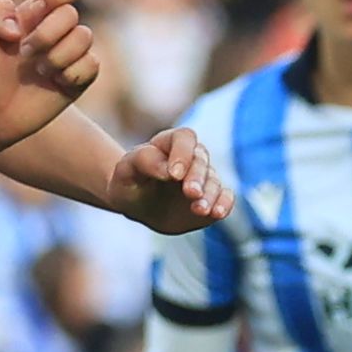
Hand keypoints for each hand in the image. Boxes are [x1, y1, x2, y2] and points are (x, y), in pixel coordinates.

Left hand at [0, 0, 103, 151]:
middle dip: (46, 33)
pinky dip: (72, 72)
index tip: (41, 7)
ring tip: (37, 70)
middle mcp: (55, 31)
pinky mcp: (77, 80)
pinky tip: (54, 81)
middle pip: (70, 14)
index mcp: (34, 14)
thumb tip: (20, 27)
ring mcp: (68, 55)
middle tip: (24, 52)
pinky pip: (92, 65)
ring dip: (57, 55)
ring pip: (85, 36)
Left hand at [107, 124, 229, 234]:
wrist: (138, 205)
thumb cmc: (130, 183)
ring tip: (199, 209)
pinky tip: (218, 213)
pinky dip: (225, 203)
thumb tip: (166, 169)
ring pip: (214, 180)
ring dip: (209, 194)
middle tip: (190, 192)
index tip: (174, 174)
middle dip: (197, 176)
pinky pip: (225, 196)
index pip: (184, 138)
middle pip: (201, 160)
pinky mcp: (211, 197)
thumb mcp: (125, 171)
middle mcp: (191, 157)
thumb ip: (143, 161)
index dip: (182, 153)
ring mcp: (203, 177)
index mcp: (169, 143)